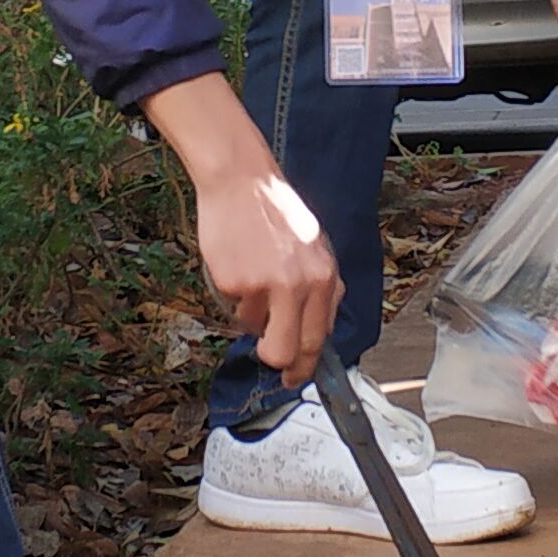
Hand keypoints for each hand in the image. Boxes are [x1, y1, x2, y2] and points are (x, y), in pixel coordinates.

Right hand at [140, 73, 340, 382]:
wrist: (241, 180)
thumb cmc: (275, 212)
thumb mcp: (314, 247)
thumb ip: (319, 287)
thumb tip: (317, 330)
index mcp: (324, 277)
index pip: (318, 338)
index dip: (304, 365)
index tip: (294, 376)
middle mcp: (299, 285)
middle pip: (286, 351)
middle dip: (277, 364)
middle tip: (269, 361)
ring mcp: (265, 285)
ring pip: (253, 327)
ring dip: (250, 312)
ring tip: (250, 272)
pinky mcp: (234, 282)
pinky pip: (232, 305)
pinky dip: (232, 292)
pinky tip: (236, 261)